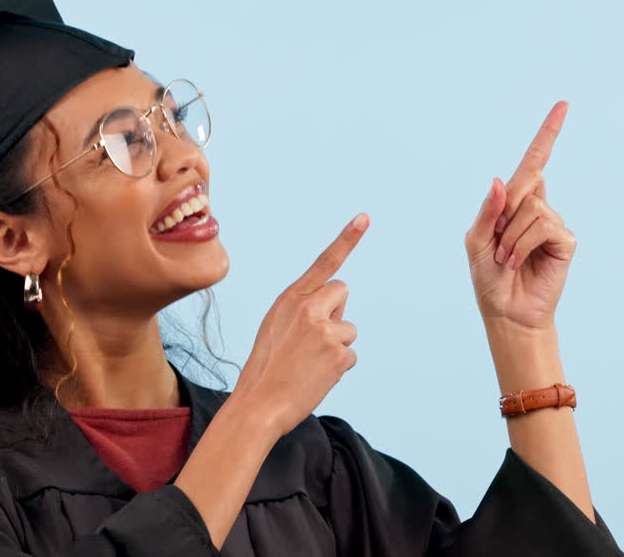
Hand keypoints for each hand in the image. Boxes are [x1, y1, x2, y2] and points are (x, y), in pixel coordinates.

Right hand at [232, 214, 369, 436]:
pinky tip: (316, 377)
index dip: (347, 239)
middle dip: (335, 311)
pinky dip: (338, 368)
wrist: (258, 405)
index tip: (365, 217)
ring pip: (348, 328)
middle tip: (312, 339)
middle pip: (342, 292)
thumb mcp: (275, 327)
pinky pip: (351, 355)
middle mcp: (308, 308)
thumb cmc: (266, 368)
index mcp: (290, 298)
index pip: (324, 263)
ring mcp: (325, 330)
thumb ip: (302, 310)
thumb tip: (335, 308)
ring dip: (336, 346)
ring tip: (309, 363)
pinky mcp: (339, 353)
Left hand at [463, 101, 575, 331]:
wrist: (505, 312)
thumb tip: (500, 180)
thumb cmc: (488, 278)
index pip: (535, 162)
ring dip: (510, 236)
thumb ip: (487, 211)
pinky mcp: (564, 241)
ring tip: (507, 258)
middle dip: (504, 215)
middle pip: (524, 183)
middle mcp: (537, 207)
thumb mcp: (475, 241)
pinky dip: (523, 244)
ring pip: (531, 207)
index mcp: (514, 202)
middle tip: (496, 246)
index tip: (563, 104)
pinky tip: (519, 262)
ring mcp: (553, 223)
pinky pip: (543, 225)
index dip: (548, 133)